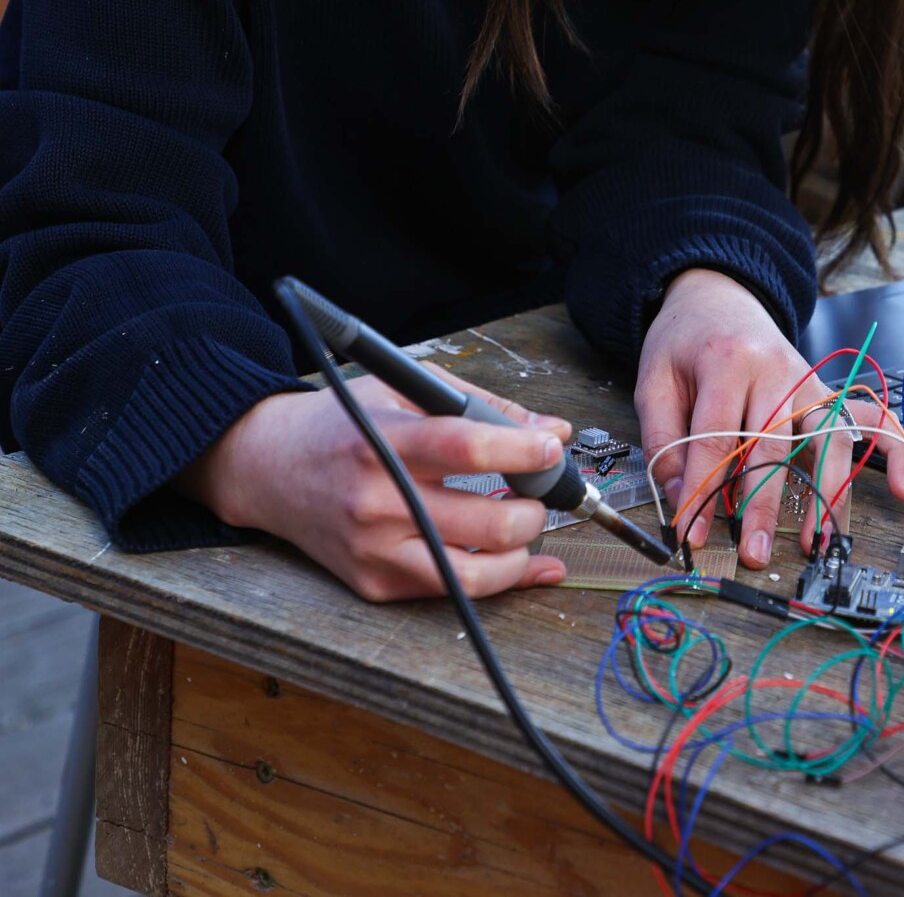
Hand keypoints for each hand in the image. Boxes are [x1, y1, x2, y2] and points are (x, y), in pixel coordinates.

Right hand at [177, 367, 571, 601]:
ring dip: (523, 551)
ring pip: (476, 573)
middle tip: (541, 490)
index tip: (552, 447)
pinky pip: (453, 593)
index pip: (467, 449)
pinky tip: (522, 561)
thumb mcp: (404, 392)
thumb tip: (555, 432)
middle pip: (486, 522)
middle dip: (536, 507)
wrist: (267, 468)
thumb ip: (483, 407)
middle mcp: (377, 501)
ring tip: (526, 524)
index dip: (523, 451)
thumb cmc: (343, 425)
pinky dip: (500, 580)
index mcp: (385, 442)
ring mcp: (374, 549)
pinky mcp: (373, 583)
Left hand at [635, 268, 903, 568]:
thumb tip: (680, 498)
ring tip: (819, 540)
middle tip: (756, 551)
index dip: (702, 491)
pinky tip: (903, 487)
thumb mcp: (653, 379)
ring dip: (827, 492)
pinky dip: (896, 451)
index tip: (691, 535)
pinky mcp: (828, 395)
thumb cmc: (687, 343)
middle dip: (764, 504)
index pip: (716, 438)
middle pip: (774, 444)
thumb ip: (663, 439)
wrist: (720, 298)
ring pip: (828, 438)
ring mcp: (811, 382)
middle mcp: (778, 371)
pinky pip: (871, 421)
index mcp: (728, 362)